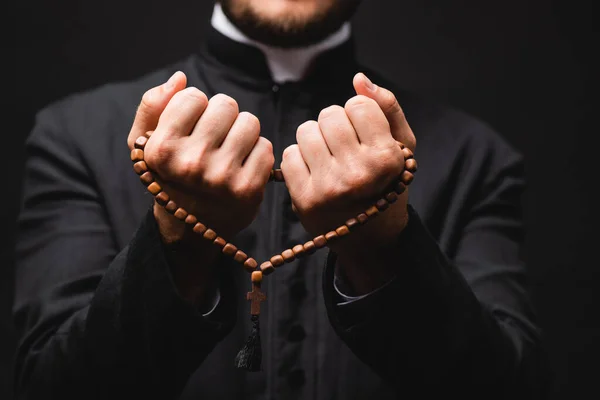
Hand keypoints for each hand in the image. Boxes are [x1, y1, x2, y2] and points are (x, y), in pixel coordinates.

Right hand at [127, 71, 273, 242]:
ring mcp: (222, 177)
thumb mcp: (144, 145)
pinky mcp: (250, 188)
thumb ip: (152, 106)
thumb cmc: (169, 177)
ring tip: (228, 152)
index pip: (193, 96)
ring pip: (249, 122)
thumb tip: (180, 78)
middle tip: (213, 140)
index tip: (191, 128)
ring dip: (241, 133)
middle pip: (226, 104)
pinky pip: (266, 146)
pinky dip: (256, 154)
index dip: (195, 108)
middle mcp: (191, 163)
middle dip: (221, 117)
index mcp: (162, 149)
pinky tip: (241, 168)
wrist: (188, 228)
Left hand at [281, 72, 415, 256]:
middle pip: (329, 114)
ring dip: (315, 139)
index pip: (357, 105)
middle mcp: (357, 173)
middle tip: (345, 149)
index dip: (360, 116)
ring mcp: (328, 187)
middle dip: (336, 125)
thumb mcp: (401, 147)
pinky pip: (289, 154)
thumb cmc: (386, 184)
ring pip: (305, 130)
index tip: (365, 137)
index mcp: (386, 158)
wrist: (370, 236)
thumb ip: (386, 108)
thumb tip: (359, 78)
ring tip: (329, 159)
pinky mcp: (304, 199)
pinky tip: (315, 174)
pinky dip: (299, 160)